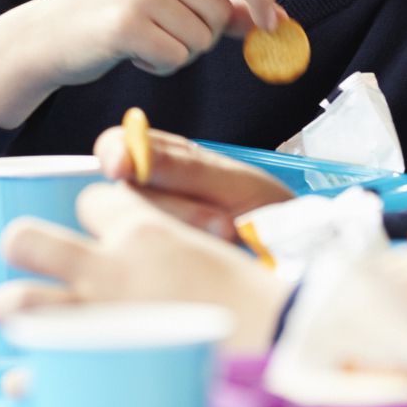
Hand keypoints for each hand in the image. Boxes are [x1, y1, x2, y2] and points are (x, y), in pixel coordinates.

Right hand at [0, 0, 282, 128]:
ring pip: (200, 39)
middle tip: (164, 33)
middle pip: (219, 11)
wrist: (48, 33)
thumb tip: (277, 17)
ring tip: (144, 41)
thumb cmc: (111, 12)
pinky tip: (133, 53)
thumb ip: (222, 1)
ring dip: (179, 53)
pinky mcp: (126, 23)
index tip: (269, 24)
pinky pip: (175, 58)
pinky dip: (160, 66)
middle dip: (201, 36)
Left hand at [0, 182, 290, 351]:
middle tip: (41, 269)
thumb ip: (174, 244)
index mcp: (145, 230)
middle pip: (24, 237)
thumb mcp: (218, 252)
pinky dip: (27, 379)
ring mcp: (95, 319)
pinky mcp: (95, 369)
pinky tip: (26, 382)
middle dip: (24, 247)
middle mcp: (108, 269)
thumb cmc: (264, 305)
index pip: (91, 199)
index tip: (110, 237)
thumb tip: (152, 240)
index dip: (97, 216)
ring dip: (18, 310)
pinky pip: (36, 370)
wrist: (289, 359)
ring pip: (15, 301)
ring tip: (30, 323)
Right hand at [95, 124, 292, 238]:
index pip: (115, 147)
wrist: (294, 255)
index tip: (122, 167)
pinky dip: (185, 254)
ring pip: (138, 225)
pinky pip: (152, 255)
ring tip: (226, 234)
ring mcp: (153, 226)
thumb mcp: (230, 181)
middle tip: (218, 219)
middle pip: (125, 192)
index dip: (113, 154)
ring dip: (187, 230)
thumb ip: (180, 166)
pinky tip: (213, 255)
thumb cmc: (264, 209)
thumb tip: (132, 154)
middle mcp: (150, 191)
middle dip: (172, 205)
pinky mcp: (159, 259)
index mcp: (161, 159)